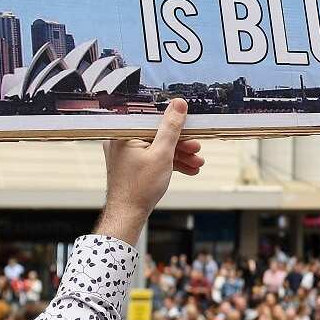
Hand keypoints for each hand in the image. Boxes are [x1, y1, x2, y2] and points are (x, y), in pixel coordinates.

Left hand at [97, 99, 203, 243]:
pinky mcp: (133, 165)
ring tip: (198, 163)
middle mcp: (122, 140)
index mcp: (124, 133)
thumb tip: (178, 104)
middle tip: (197, 148)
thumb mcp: (162, 154)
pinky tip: (189, 169)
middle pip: (157, 134)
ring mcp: (126, 154)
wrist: (128, 215)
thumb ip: (171, 128)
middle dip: (181, 143)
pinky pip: (154, 158)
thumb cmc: (139, 187)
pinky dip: (170, 163)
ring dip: (179, 155)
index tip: (190, 123)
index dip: (174, 121)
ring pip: (158, 147)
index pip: (152, 119)